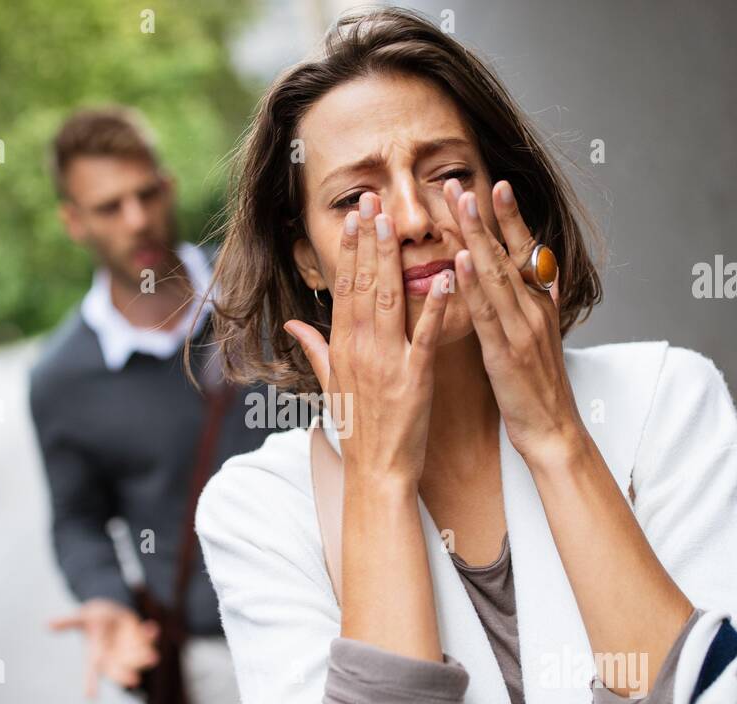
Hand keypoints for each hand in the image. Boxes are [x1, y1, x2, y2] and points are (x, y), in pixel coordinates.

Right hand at [49, 598, 158, 698]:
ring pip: (138, 658)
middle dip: (126, 675)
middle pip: (120, 670)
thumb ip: (67, 622)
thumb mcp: (80, 618)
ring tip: (153, 657)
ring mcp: (131, 649)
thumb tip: (46, 625)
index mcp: (97, 656)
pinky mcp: (143, 638)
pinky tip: (152, 628)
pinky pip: (148, 638)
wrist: (111, 612)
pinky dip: (151, 634)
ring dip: (145, 658)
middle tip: (133, 680)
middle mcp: (115, 657)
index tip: (90, 698)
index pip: (92, 673)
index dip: (90, 684)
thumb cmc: (92, 618)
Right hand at [283, 191, 449, 486]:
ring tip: (394, 223)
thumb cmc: (357, 429)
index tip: (355, 215)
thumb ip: (314, 348)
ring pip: (388, 300)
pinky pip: (425, 336)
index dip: (350, 249)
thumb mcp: (330, 385)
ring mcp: (387, 362)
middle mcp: (360, 349)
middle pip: (363, 284)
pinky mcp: (415, 378)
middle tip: (372, 200)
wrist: (376, 470)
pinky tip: (444, 278)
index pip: (344, 288)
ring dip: (391, 259)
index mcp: (342, 348)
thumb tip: (292, 322)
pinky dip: (434, 307)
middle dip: (368, 240)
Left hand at [442, 177, 586, 465]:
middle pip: (507, 254)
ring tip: (460, 204)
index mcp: (538, 307)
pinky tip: (461, 261)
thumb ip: (533, 307)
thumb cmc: (538, 390)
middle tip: (461, 183)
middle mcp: (533, 310)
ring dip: (477, 236)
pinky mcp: (507, 353)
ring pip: (497, 275)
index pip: (524, 253)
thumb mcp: (538, 341)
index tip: (496, 186)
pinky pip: (488, 313)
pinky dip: (474, 284)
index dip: (511, 219)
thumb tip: (533, 278)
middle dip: (485, 217)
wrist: (553, 432)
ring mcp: (522, 329)